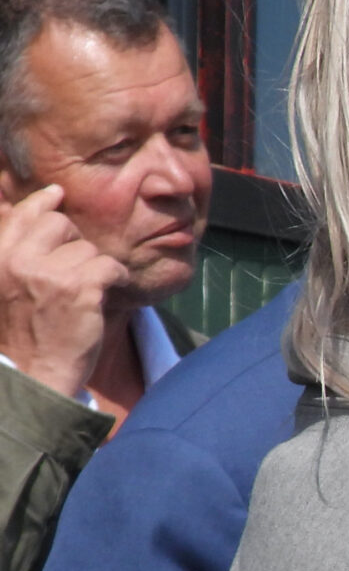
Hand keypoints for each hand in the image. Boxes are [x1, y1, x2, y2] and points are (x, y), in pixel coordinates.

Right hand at [0, 184, 120, 399]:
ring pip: (88, 249)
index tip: (57, 195)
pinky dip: (116, 278)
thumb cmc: (22, 334)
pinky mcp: (79, 289)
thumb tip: (20, 205)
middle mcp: (17, 260)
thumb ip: (14, 252)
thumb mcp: (3, 286)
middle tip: (75, 272)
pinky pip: (110, 265)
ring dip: (94, 269)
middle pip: (60, 224)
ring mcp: (48, 274)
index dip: (42, 203)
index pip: (21, 215)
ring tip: (84, 295)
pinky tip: (108, 293)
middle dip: (74, 244)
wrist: (34, 375)